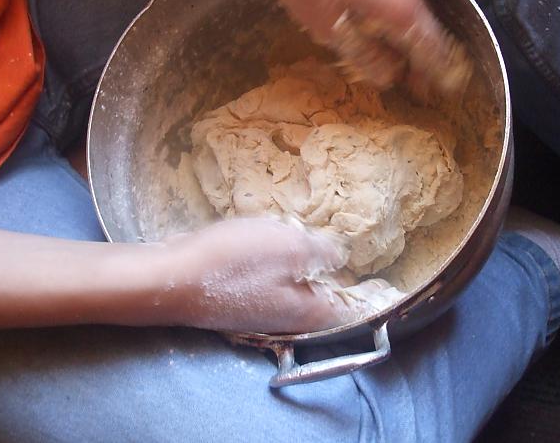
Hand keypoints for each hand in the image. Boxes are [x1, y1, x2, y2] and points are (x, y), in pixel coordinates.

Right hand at [161, 217, 400, 333]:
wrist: (171, 278)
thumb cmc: (233, 262)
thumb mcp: (288, 247)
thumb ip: (322, 252)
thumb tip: (340, 255)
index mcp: (309, 309)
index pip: (354, 309)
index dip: (373, 295)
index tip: (388, 280)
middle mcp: (289, 316)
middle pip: (326, 300)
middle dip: (341, 280)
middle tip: (354, 254)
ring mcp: (263, 310)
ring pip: (298, 290)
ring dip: (309, 270)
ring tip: (317, 243)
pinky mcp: (240, 298)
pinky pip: (273, 283)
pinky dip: (282, 267)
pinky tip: (274, 244)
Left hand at [253, 0, 470, 95]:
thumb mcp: (328, 25)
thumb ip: (362, 54)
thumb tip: (388, 76)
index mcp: (402, 6)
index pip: (433, 49)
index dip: (434, 75)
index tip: (430, 94)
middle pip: (424, 29)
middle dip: (418, 59)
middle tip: (409, 84)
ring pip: (408, 11)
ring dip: (401, 38)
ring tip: (387, 61)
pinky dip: (389, 17)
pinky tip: (369, 27)